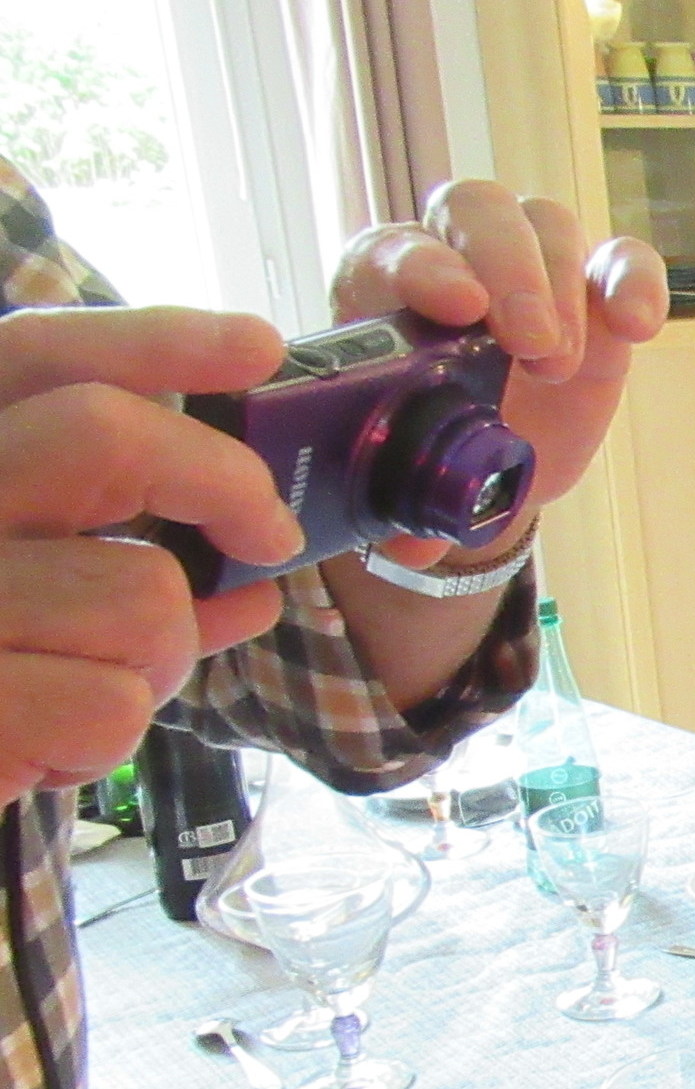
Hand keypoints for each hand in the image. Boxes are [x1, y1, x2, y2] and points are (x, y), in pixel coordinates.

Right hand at [0, 305, 303, 795]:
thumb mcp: (39, 595)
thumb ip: (130, 565)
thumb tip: (255, 582)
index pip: (32, 356)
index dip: (150, 339)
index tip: (258, 346)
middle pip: (104, 435)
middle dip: (223, 483)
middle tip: (269, 537)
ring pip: (143, 594)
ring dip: (158, 658)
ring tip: (91, 685)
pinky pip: (108, 704)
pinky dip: (103, 737)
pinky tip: (42, 749)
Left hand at [329, 181, 665, 568]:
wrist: (495, 458)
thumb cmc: (438, 444)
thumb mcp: (413, 474)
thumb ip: (405, 502)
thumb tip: (413, 545)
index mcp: (385, 286)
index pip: (398, 249)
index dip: (426, 269)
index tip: (458, 312)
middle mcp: (457, 254)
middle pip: (478, 213)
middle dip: (508, 273)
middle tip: (530, 346)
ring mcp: (532, 266)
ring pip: (547, 226)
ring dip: (560, 288)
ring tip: (560, 367)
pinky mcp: (596, 290)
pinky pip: (623, 258)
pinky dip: (636, 282)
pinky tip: (639, 327)